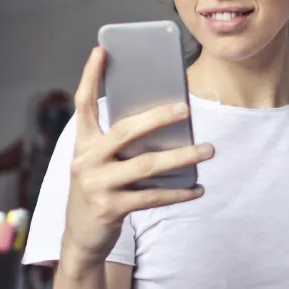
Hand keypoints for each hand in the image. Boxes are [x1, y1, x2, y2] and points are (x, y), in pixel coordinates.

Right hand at [60, 46, 213, 276]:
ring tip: (208, 149)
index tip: (101, 50)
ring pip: (146, 165)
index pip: (83, 103)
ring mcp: (97, 185)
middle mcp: (85, 160)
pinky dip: (178, 193)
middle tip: (186, 109)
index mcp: (82, 143)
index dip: (90, 76)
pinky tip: (198, 188)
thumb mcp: (100, 162)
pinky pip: (152, 197)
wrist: (81, 238)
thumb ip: (120, 143)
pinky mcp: (110, 208)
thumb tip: (166, 122)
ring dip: (181, 156)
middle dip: (157, 118)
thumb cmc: (99, 189)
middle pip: (125, 131)